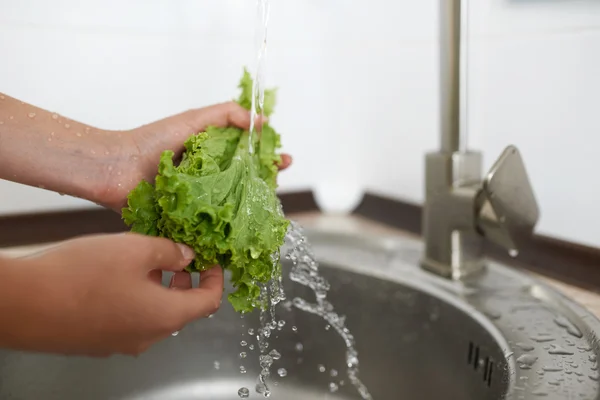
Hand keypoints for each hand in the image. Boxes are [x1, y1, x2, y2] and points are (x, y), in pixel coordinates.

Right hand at [0, 233, 222, 356]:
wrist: (25, 304)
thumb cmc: (84, 273)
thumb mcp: (135, 248)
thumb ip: (169, 252)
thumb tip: (187, 256)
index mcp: (166, 316)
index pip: (209, 302)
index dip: (216, 278)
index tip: (210, 259)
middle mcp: (149, 336)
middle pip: (183, 310)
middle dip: (185, 280)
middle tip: (176, 255)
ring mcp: (122, 343)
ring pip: (155, 314)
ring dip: (160, 288)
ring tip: (144, 261)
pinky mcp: (99, 343)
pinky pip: (130, 320)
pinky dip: (137, 299)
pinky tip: (117, 277)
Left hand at [95, 101, 291, 210]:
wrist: (114, 168)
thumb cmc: (150, 141)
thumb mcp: (193, 119)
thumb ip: (227, 114)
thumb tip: (262, 120)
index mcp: (210, 153)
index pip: (247, 155)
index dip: (267, 157)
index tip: (283, 160)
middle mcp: (208, 177)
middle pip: (245, 181)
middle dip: (265, 182)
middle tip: (278, 183)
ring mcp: (199, 200)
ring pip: (232, 205)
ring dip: (251, 207)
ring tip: (266, 205)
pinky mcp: (187, 220)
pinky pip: (211, 226)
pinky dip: (227, 229)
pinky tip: (242, 229)